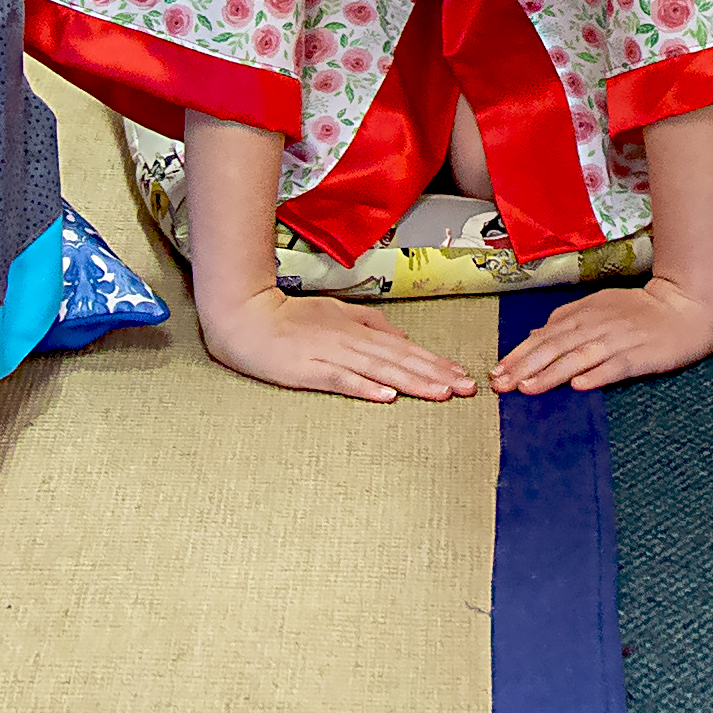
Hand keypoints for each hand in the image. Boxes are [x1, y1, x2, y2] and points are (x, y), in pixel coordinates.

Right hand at [200, 285, 483, 402]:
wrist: (246, 317)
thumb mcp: (336, 314)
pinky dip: (365, 387)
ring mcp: (330, 354)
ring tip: (441, 394)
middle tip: (467, 389)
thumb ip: (369, 325)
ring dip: (412, 382)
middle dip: (436, 375)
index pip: (405, 348)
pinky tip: (387, 397)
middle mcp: (350, 339)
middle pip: (400, 359)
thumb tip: (401, 338)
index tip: (462, 376)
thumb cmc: (291, 318)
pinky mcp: (308, 370)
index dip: (435, 362)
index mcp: (359, 328)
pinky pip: (341, 380)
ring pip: (379, 369)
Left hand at [491, 275, 712, 393]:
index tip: (496, 371)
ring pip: (578, 358)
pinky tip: (579, 387)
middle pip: (555, 347)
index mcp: (585, 313)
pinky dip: (596, 376)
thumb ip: (568, 320)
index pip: (545, 336)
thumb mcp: (599, 307)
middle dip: (524, 366)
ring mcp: (618, 341)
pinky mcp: (639, 356)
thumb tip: (535, 335)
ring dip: (551, 374)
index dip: (519, 353)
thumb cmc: (640, 311)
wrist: (684, 308)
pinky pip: (614, 367)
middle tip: (500, 384)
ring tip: (528, 388)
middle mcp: (597, 325)